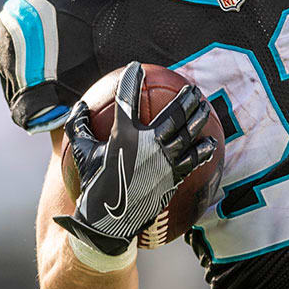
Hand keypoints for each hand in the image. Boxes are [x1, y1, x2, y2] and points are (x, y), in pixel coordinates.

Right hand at [53, 62, 216, 255]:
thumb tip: (78, 106)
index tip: (136, 67)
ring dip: (198, 117)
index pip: (127, 99)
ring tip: (204, 106)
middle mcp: (146, 145)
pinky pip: (193, 159)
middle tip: (192, 89)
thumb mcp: (79, 152)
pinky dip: (203, 149)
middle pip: (173, 115)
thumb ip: (76, 126)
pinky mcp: (172, 177)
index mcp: (122, 135)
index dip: (132, 80)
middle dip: (185, 99)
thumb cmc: (91, 184)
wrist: (107, 221)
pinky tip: (211, 143)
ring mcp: (163, 162)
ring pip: (187, 133)